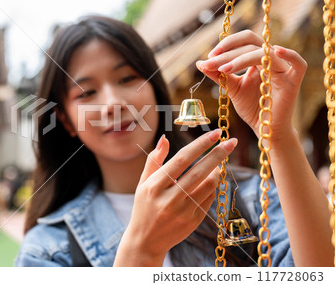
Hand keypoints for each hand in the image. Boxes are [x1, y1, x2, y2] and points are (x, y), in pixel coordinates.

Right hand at [114, 129, 236, 265]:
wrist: (146, 240)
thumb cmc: (144, 206)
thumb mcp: (143, 183)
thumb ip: (154, 160)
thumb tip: (165, 138)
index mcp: (155, 186)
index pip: (182, 160)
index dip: (200, 145)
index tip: (215, 133)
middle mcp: (169, 199)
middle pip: (199, 171)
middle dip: (218, 155)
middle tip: (231, 142)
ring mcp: (183, 212)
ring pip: (208, 186)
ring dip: (217, 170)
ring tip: (220, 161)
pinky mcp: (193, 221)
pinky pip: (209, 198)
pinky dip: (213, 186)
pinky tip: (211, 179)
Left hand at [196, 30, 306, 143]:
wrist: (264, 128)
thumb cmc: (251, 107)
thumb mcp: (232, 89)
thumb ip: (218, 76)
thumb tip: (199, 63)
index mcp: (257, 59)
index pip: (243, 41)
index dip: (227, 45)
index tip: (208, 57)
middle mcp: (270, 60)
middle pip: (251, 45)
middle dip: (228, 53)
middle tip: (211, 63)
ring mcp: (283, 69)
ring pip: (265, 54)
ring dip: (241, 59)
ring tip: (224, 69)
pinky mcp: (294, 82)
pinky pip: (299, 64)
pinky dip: (290, 54)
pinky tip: (276, 50)